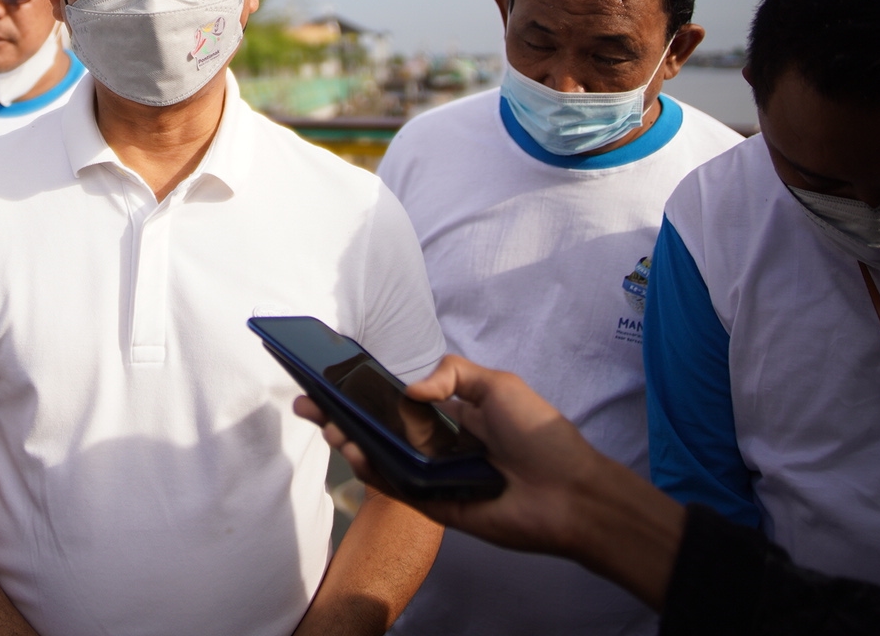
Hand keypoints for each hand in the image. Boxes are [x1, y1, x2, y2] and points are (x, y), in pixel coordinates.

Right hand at [294, 356, 594, 552]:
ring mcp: (431, 477)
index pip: (396, 402)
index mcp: (450, 416)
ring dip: (349, 441)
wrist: (570, 491)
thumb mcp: (499, 384)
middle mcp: (435, 446)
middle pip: (377, 430)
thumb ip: (453, 373)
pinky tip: (355, 451)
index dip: (364, 391)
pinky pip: (395, 488)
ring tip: (328, 425)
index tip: (332, 377)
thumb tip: (410, 389)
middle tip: (309, 402)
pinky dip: (371, 471)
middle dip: (340, 415)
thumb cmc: (540, 435)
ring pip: (379, 459)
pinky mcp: (433, 505)